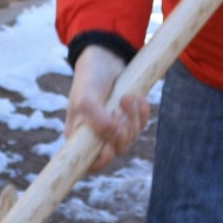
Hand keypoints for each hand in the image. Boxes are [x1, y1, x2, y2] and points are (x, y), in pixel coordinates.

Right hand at [65, 44, 149, 170]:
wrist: (105, 58)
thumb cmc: (89, 80)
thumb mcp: (86, 100)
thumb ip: (97, 121)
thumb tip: (115, 135)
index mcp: (80, 137)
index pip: (91, 164)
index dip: (102, 160)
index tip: (108, 148)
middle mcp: (97, 136)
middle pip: (118, 149)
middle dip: (123, 130)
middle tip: (119, 110)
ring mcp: (115, 128)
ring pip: (132, 137)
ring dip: (134, 117)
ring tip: (127, 96)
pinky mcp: (129, 118)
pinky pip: (142, 124)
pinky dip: (143, 111)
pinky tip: (137, 97)